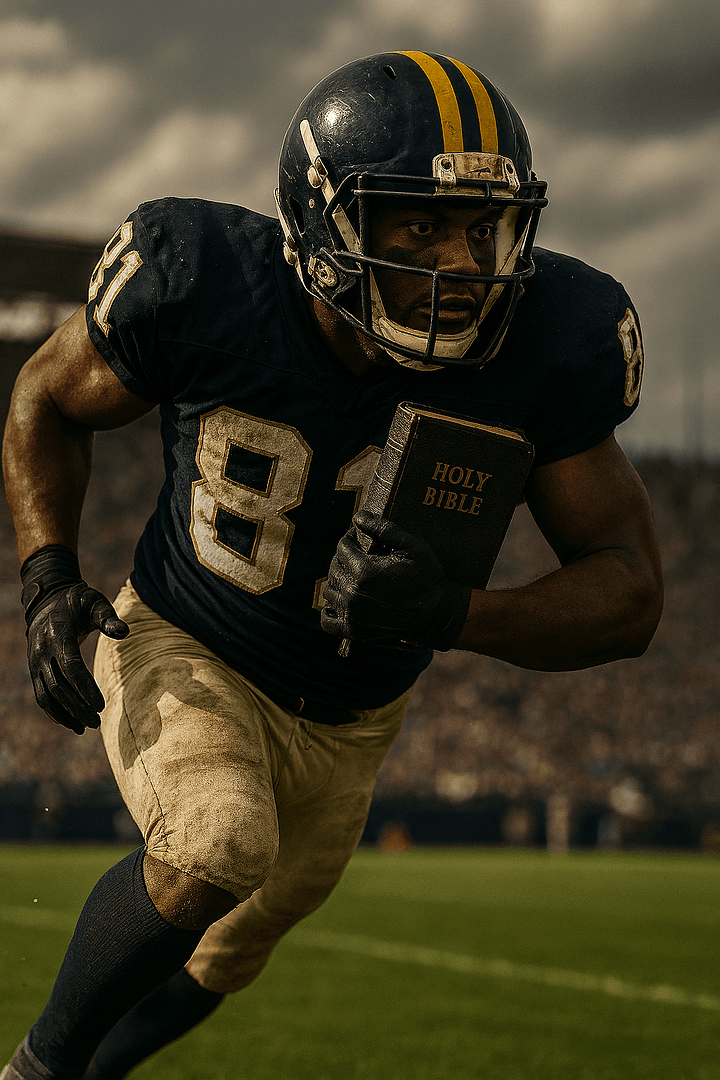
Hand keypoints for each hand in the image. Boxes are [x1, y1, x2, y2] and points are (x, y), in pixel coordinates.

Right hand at [21, 546, 128, 733]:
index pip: (70, 667)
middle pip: (58, 686)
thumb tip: (124, 632)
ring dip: (64, 714)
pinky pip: (41, 695)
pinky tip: (71, 723)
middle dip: (77, 707)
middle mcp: (41, 650)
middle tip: (96, 722)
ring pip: (46, 695)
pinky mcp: (34, 670)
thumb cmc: (78, 603)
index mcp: (57, 634)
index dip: (85, 688)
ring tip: (85, 728)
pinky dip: (54, 712)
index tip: (101, 706)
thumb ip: (108, 618)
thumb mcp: (94, 603)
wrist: (47, 602)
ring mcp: (34, 662)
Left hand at [321, 509, 470, 649]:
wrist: (437, 615)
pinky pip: (328, 622)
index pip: (343, 547)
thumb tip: (358, 516)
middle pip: (334, 567)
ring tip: (351, 577)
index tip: (358, 538)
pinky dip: (329, 612)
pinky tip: (338, 604)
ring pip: (330, 591)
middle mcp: (352, 592)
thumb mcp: (413, 546)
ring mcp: (352, 613)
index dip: (350, 538)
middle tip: (357, 556)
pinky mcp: (354, 631)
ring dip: (338, 581)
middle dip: (343, 558)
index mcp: (363, 569)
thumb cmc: (428, 579)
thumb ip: (384, 528)